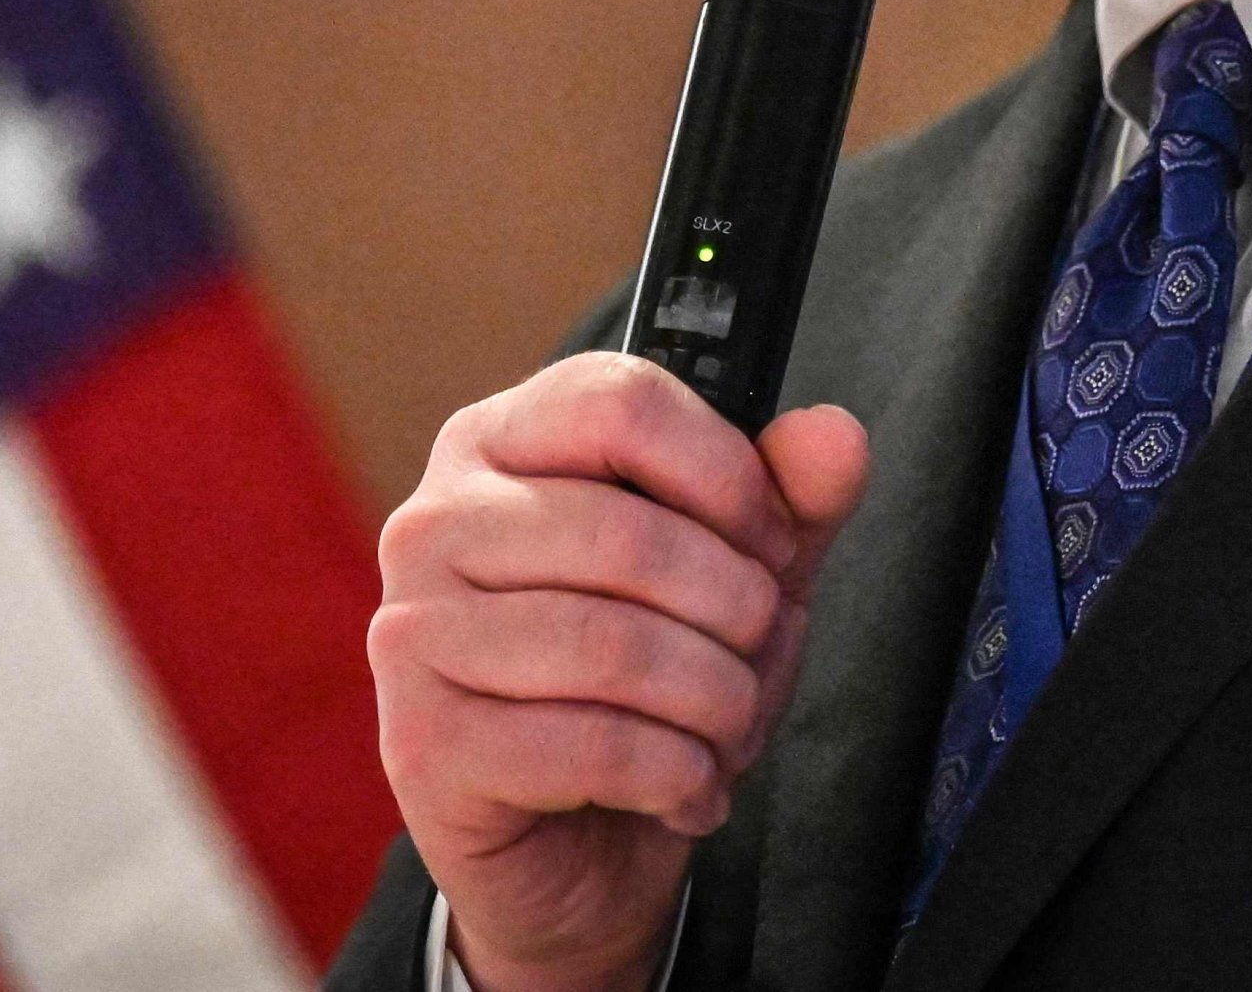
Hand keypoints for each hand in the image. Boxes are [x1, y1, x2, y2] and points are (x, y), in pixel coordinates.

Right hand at [368, 350, 872, 991]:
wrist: (570, 849)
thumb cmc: (645, 684)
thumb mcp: (733, 574)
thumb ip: (788, 498)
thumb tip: (836, 435)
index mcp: (499, 442)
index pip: (620, 402)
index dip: (727, 475)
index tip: (771, 544)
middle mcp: (435, 521)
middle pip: (631, 534)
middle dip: (738, 614)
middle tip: (757, 660)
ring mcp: (415, 631)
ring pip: (615, 647)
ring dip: (716, 705)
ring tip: (728, 731)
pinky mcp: (425, 742)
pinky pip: (594, 745)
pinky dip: (676, 776)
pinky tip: (685, 789)